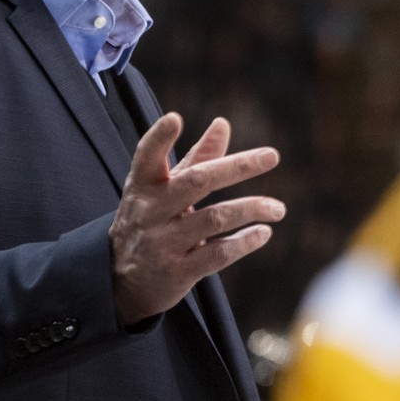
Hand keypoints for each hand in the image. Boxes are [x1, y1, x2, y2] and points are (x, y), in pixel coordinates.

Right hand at [109, 113, 283, 326]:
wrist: (122, 282)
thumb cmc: (151, 221)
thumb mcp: (163, 190)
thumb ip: (196, 158)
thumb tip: (222, 123)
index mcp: (144, 185)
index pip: (146, 157)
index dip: (158, 138)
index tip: (174, 118)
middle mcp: (150, 211)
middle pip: (196, 182)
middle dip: (236, 166)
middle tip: (272, 155)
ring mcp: (163, 243)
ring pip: (214, 219)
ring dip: (252, 208)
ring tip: (278, 208)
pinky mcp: (177, 272)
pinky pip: (217, 254)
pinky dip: (244, 242)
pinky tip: (263, 232)